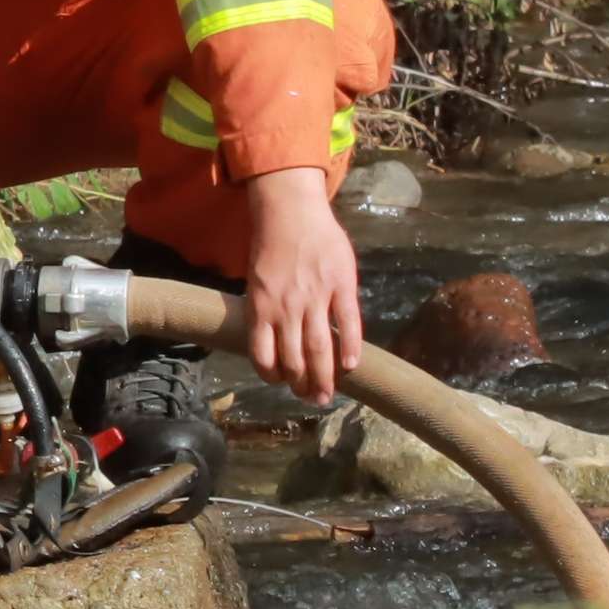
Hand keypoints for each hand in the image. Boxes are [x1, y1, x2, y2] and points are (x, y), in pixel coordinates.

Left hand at [238, 164, 365, 405]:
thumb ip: (265, 309)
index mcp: (260, 306)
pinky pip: (348, 323)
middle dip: (302, 386)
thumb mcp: (256, 280)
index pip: (263, 355)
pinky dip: (350, 348)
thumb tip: (272, 339)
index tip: (282, 383)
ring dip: (325, 377)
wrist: (291, 209)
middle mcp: (286, 307)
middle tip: (312, 399)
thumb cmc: (270, 243)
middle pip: (295, 359)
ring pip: (321, 348)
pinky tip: (353, 366)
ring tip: (328, 394)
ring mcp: (315, 297)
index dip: (273, 376)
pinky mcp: (341, 285)